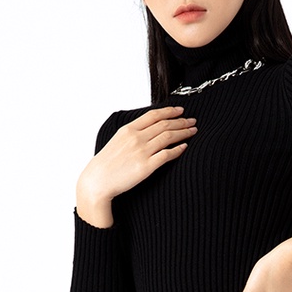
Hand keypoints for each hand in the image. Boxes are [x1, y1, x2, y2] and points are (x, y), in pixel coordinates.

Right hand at [76, 106, 196, 226]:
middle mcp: (136, 138)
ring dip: (183, 132)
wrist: (98, 180)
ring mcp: (142, 151)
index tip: (181, 111)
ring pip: (168, 137)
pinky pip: (167, 155)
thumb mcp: (117, 140)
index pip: (153, 115)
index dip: (170, 111)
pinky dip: (178, 149)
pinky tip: (185, 147)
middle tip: (192, 121)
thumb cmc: (106, 163)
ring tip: (193, 131)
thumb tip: (148, 129)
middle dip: (181, 121)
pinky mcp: (147, 166)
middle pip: (164, 124)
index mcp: (128, 130)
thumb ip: (132, 133)